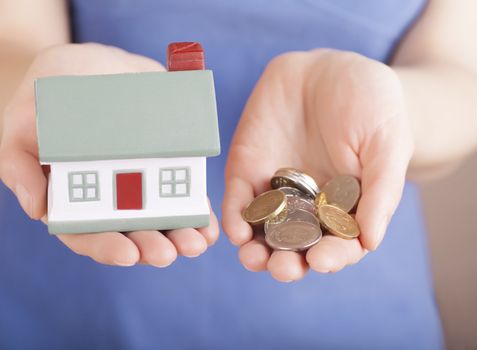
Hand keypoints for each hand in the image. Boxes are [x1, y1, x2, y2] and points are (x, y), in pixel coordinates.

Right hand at [0, 43, 218, 266]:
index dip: (105, 247)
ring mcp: (140, 183)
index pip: (85, 233)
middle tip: (166, 253)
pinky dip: (197, 211)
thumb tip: (36, 210)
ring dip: (179, 237)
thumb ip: (19, 163)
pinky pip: (183, 193)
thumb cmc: (49, 96)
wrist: (90, 66)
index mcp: (72, 196)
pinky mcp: (166, 165)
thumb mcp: (23, 119)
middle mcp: (108, 197)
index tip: (127, 254)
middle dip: (149, 247)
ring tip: (196, 243)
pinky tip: (208, 223)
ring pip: (160, 220)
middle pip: (128, 233)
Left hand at [222, 50, 412, 281]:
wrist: (329, 68)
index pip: (339, 244)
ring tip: (254, 258)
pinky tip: (238, 231)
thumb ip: (380, 191)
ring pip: (263, 232)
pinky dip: (237, 218)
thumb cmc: (370, 105)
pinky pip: (239, 200)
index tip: (323, 261)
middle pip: (296, 247)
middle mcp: (308, 206)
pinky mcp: (248, 170)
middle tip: (283, 268)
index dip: (332, 257)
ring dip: (257, 251)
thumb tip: (370, 242)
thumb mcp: (387, 143)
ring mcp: (276, 190)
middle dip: (288, 263)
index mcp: (345, 207)